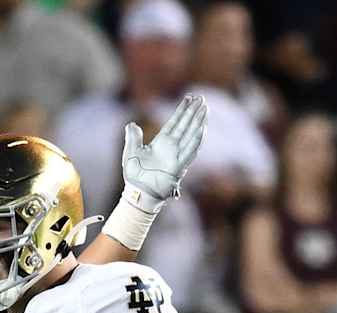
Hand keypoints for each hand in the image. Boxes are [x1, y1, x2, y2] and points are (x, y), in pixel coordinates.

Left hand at [121, 93, 207, 209]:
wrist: (138, 192)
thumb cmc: (135, 175)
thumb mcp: (131, 152)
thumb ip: (133, 138)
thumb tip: (131, 124)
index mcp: (161, 142)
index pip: (175, 122)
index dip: (182, 110)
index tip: (189, 98)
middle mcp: (172, 147)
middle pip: (185, 126)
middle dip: (194, 112)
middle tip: (202, 99)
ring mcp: (177, 156)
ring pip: (190, 136)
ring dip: (198, 123)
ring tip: (205, 109)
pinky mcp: (178, 167)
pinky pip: (190, 151)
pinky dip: (196, 140)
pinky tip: (202, 129)